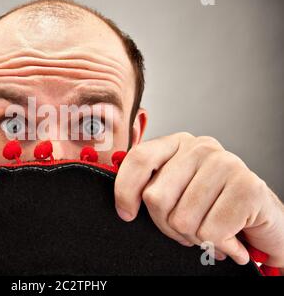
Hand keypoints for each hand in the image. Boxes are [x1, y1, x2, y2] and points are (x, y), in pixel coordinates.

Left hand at [114, 132, 283, 267]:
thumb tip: (123, 205)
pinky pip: (210, 231)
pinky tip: (231, 236)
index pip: (139, 159)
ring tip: (211, 230)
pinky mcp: (248, 186)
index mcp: (177, 144)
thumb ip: (153, 188)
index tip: (126, 214)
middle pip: (155, 197)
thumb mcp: (177, 193)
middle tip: (187, 229)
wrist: (263, 222)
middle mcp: (200, 147)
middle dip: (167, 225)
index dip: (125, 190)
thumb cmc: (213, 208)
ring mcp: (226, 163)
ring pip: (182, 219)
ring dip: (195, 237)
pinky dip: (219, 244)